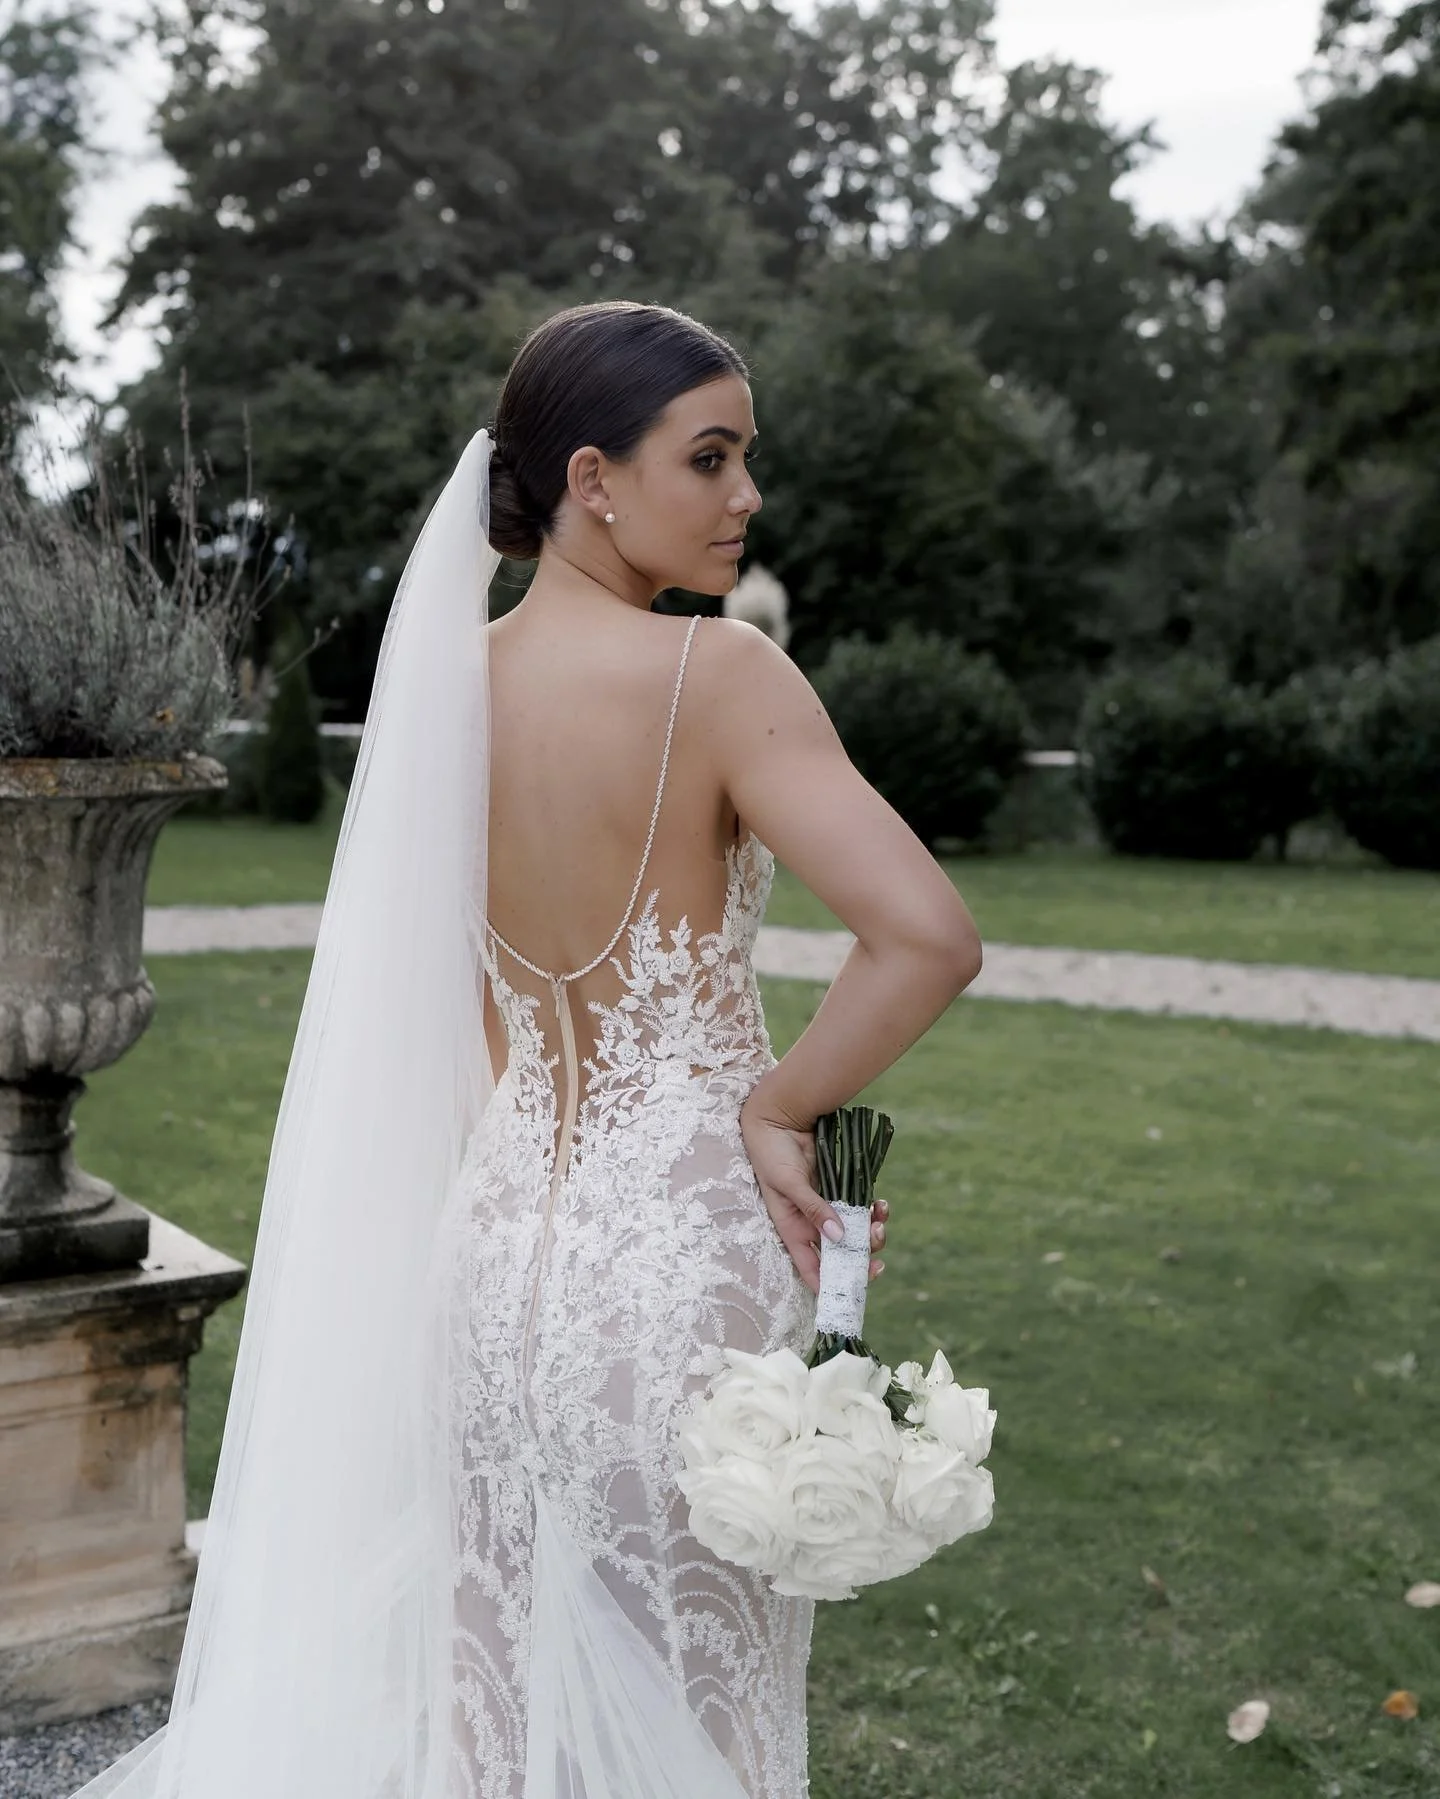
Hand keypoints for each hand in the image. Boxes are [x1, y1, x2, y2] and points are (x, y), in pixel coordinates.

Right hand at [740, 1093, 887, 1295]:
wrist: (778, 1118)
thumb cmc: (772, 1153)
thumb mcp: (788, 1184)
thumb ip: (813, 1209)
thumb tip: (838, 1237)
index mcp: (793, 1231)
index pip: (812, 1269)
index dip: (831, 1284)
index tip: (854, 1290)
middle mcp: (811, 1225)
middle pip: (840, 1255)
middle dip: (860, 1259)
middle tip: (877, 1255)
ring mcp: (827, 1207)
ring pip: (855, 1233)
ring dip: (871, 1234)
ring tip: (880, 1220)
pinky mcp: (839, 1190)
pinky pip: (860, 1208)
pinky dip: (873, 1211)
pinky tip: (879, 1203)